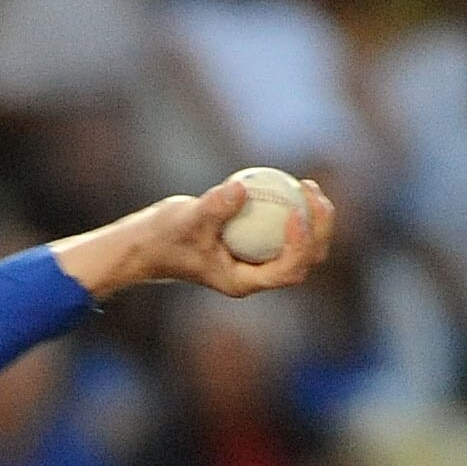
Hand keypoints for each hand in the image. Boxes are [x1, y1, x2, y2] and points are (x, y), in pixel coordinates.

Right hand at [54, 173, 335, 301]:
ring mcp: (255, 262)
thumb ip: (213, 207)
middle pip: (304, 260)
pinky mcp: (252, 245)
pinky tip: (292, 183)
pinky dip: (292, 210)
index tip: (296, 212)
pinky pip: (283, 230)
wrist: (147, 246)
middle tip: (313, 194)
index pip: (287, 270)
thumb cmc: (164, 238)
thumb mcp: (186, 220)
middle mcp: (255, 275)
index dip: (301, 243)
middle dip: (319, 229)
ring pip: (300, 246)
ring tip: (307, 185)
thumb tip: (241, 187)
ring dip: (312, 219)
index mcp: (244, 282)